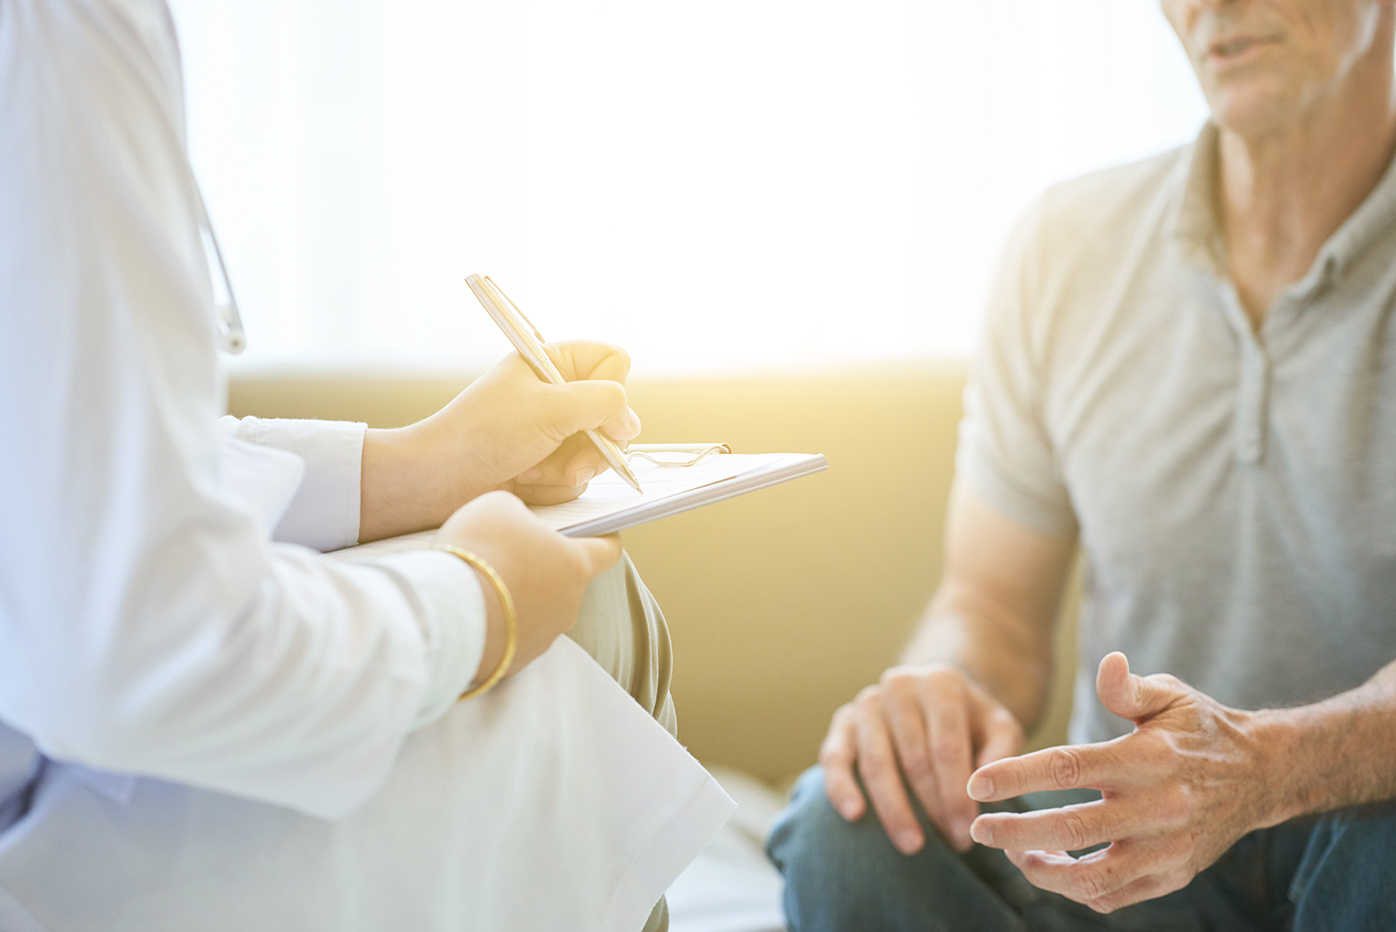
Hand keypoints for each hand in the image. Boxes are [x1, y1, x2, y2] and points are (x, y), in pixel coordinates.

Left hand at [360, 341, 641, 540]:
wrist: (440, 481)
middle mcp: (557, 394)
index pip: (613, 363)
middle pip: (614, 414)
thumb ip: (604, 402)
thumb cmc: (484, 434)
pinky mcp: (547, 465)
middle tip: (573, 462)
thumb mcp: (551, 407)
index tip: (597, 413)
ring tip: (532, 471)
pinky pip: (577, 477)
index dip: (612, 390)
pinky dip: (554, 485)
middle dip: (594, 444)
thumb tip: (629, 420)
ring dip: (569, 468)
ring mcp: (553, 432)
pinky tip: (525, 482)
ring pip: (599, 451)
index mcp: (552, 363)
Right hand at [436, 491, 621, 683]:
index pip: (607, 550)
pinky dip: (498, 624)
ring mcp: (545, 636)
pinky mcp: (517, 661)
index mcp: (575, 564)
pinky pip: (512, 636)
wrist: (449, 610)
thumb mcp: (498, 507)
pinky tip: (473, 612)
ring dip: (519, 598)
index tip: (600, 533)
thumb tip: (517, 528)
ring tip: (482, 584)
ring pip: (539, 611)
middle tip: (509, 553)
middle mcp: (569, 604)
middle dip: (543, 567)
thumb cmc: (481, 548)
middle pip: (564, 581)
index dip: (604, 538)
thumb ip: (519, 513)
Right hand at [819, 664, 1024, 853]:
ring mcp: (867, 703)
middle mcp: (899, 686)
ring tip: (912, 845)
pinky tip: (854, 814)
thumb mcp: (999, 727)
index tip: (967, 832)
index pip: (947, 747)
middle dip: (932, 807)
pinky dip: (840, 787)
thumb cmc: (971, 721)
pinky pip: (834, 757)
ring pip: (876, 763)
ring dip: (894, 809)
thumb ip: (1002, 750)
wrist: (936, 697)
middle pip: (913, 758)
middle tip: (951, 844)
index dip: (956, 793)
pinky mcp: (843, 722)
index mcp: (939, 684)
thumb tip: (984, 786)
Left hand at [966, 653, 1275, 913]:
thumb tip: (1107, 662)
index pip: (1070, 768)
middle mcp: (1160, 807)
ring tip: (1015, 854)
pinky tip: (1053, 867)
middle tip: (977, 828)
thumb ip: (1128, 687)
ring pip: (1094, 878)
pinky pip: (1116, 896)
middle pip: (1073, 829)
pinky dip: (1078, 890)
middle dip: (1015, 834)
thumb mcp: (1170, 695)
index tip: (977, 783)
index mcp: (1148, 758)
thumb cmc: (1200, 728)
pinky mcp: (1175, 875)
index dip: (1017, 777)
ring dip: (1044, 871)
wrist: (1262, 774)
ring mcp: (1169, 848)